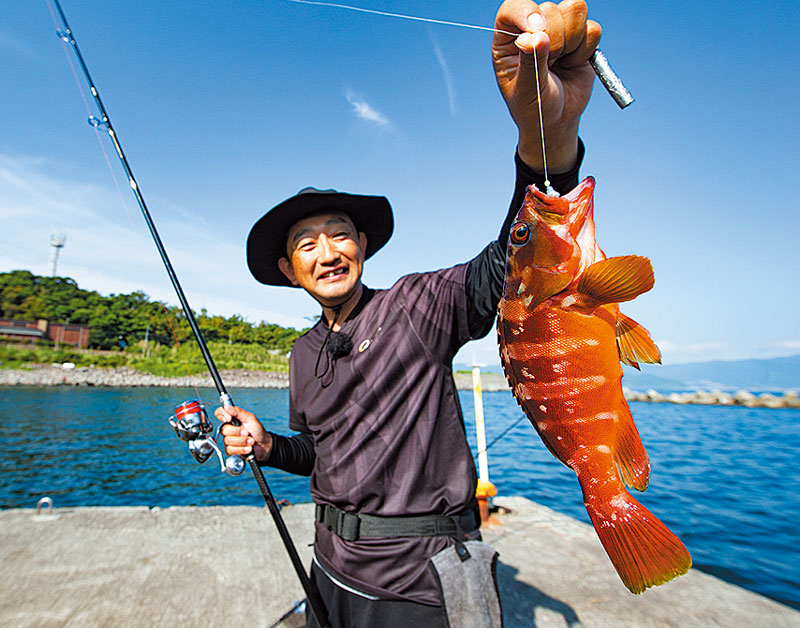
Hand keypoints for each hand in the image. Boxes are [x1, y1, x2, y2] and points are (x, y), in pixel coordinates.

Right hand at [215, 405, 272, 462]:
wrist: (264, 445)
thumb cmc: (257, 430)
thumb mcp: (250, 418)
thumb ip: (238, 412)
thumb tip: (226, 406)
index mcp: (232, 419)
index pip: (219, 413)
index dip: (222, 415)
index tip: (229, 418)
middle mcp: (228, 429)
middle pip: (224, 430)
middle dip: (238, 432)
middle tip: (247, 433)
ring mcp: (228, 440)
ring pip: (227, 440)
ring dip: (242, 441)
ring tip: (251, 441)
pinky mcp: (230, 450)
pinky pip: (230, 450)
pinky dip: (242, 449)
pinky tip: (248, 448)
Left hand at [493, 0, 600, 171]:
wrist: (556, 122)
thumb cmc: (533, 108)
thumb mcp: (526, 89)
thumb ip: (530, 62)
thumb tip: (534, 36)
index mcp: (509, 38)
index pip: (514, 8)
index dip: (527, 12)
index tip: (536, 29)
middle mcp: (532, 28)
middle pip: (550, 8)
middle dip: (554, 40)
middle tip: (550, 65)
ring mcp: (558, 31)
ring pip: (574, 10)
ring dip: (572, 41)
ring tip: (561, 63)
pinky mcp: (581, 38)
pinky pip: (593, 29)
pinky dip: (586, 50)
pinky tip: (573, 64)